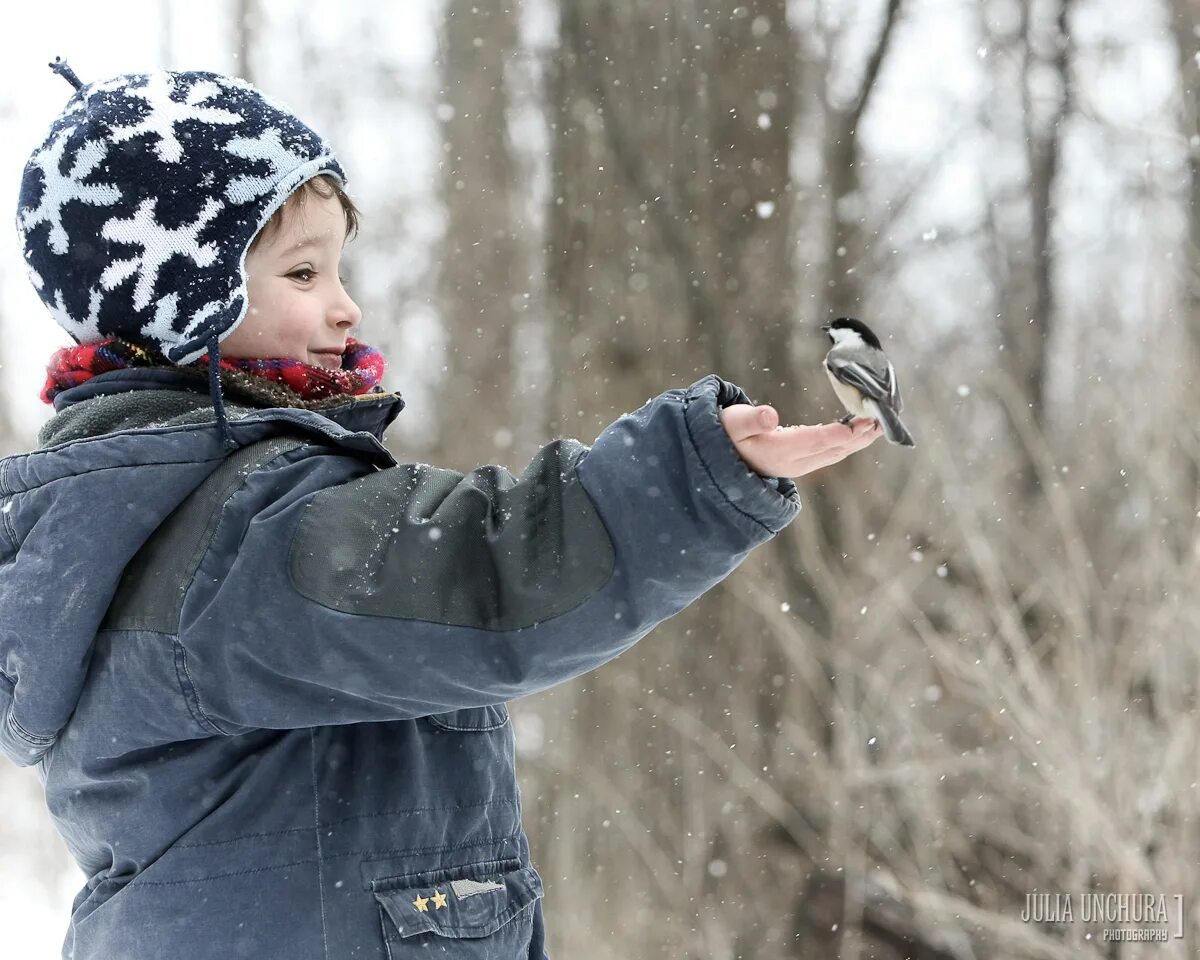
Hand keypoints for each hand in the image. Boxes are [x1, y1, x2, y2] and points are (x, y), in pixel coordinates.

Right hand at [718, 403, 881, 478]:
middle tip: (881, 420)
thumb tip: (769, 416)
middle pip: (833, 449)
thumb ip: (750, 419)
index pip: (814, 442)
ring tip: (879, 424)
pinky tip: (861, 428)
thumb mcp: (732, 424)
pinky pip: (832, 451)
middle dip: (859, 436)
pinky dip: (849, 440)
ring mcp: (800, 464)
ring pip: (836, 452)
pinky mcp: (803, 461)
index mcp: (778, 452)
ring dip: (859, 439)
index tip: (859, 424)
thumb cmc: (727, 435)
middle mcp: (794, 462)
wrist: (723, 459)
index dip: (837, 433)